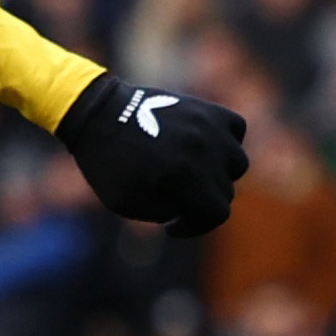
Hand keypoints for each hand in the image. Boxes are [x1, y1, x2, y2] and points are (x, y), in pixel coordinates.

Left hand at [55, 73, 248, 236]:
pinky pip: (236, 132)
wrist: (99, 115)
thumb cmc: (108, 164)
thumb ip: (166, 212)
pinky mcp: (211, 109)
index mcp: (182, 173)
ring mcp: (210, 126)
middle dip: (200, 201)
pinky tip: (201, 149)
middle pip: (225, 191)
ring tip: (188, 173)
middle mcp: (203, 148)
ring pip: (237, 163)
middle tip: (171, 197)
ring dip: (217, 174)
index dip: (196, 226)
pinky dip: (224, 143)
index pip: (217, 213)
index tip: (172, 225)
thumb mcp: (127, 203)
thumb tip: (192, 209)